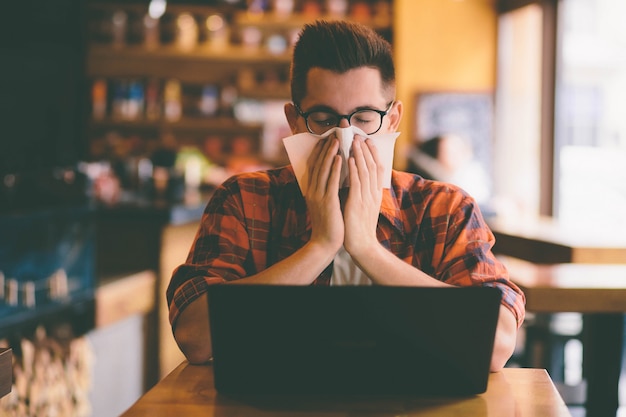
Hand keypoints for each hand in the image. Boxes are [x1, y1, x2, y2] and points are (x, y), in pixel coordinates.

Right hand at [303, 135, 343, 252]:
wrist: (324, 243)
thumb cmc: (328, 224)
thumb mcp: (324, 203)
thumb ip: (326, 189)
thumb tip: (335, 175)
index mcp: (311, 190)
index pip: (314, 165)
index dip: (320, 151)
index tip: (327, 138)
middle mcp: (312, 190)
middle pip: (318, 164)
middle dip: (325, 147)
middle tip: (333, 133)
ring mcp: (318, 196)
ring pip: (323, 170)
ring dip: (330, 153)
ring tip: (337, 140)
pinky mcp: (327, 202)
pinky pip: (331, 182)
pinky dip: (335, 168)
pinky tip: (340, 158)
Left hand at [343, 137, 383, 257]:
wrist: (362, 246)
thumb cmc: (360, 227)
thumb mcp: (364, 206)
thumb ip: (362, 192)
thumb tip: (355, 178)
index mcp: (375, 194)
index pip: (377, 169)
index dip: (373, 154)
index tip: (368, 141)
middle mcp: (373, 193)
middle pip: (372, 166)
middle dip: (366, 149)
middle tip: (361, 135)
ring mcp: (367, 198)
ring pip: (365, 171)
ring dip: (360, 155)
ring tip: (355, 141)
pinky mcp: (358, 203)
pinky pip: (357, 183)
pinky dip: (355, 170)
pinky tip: (351, 159)